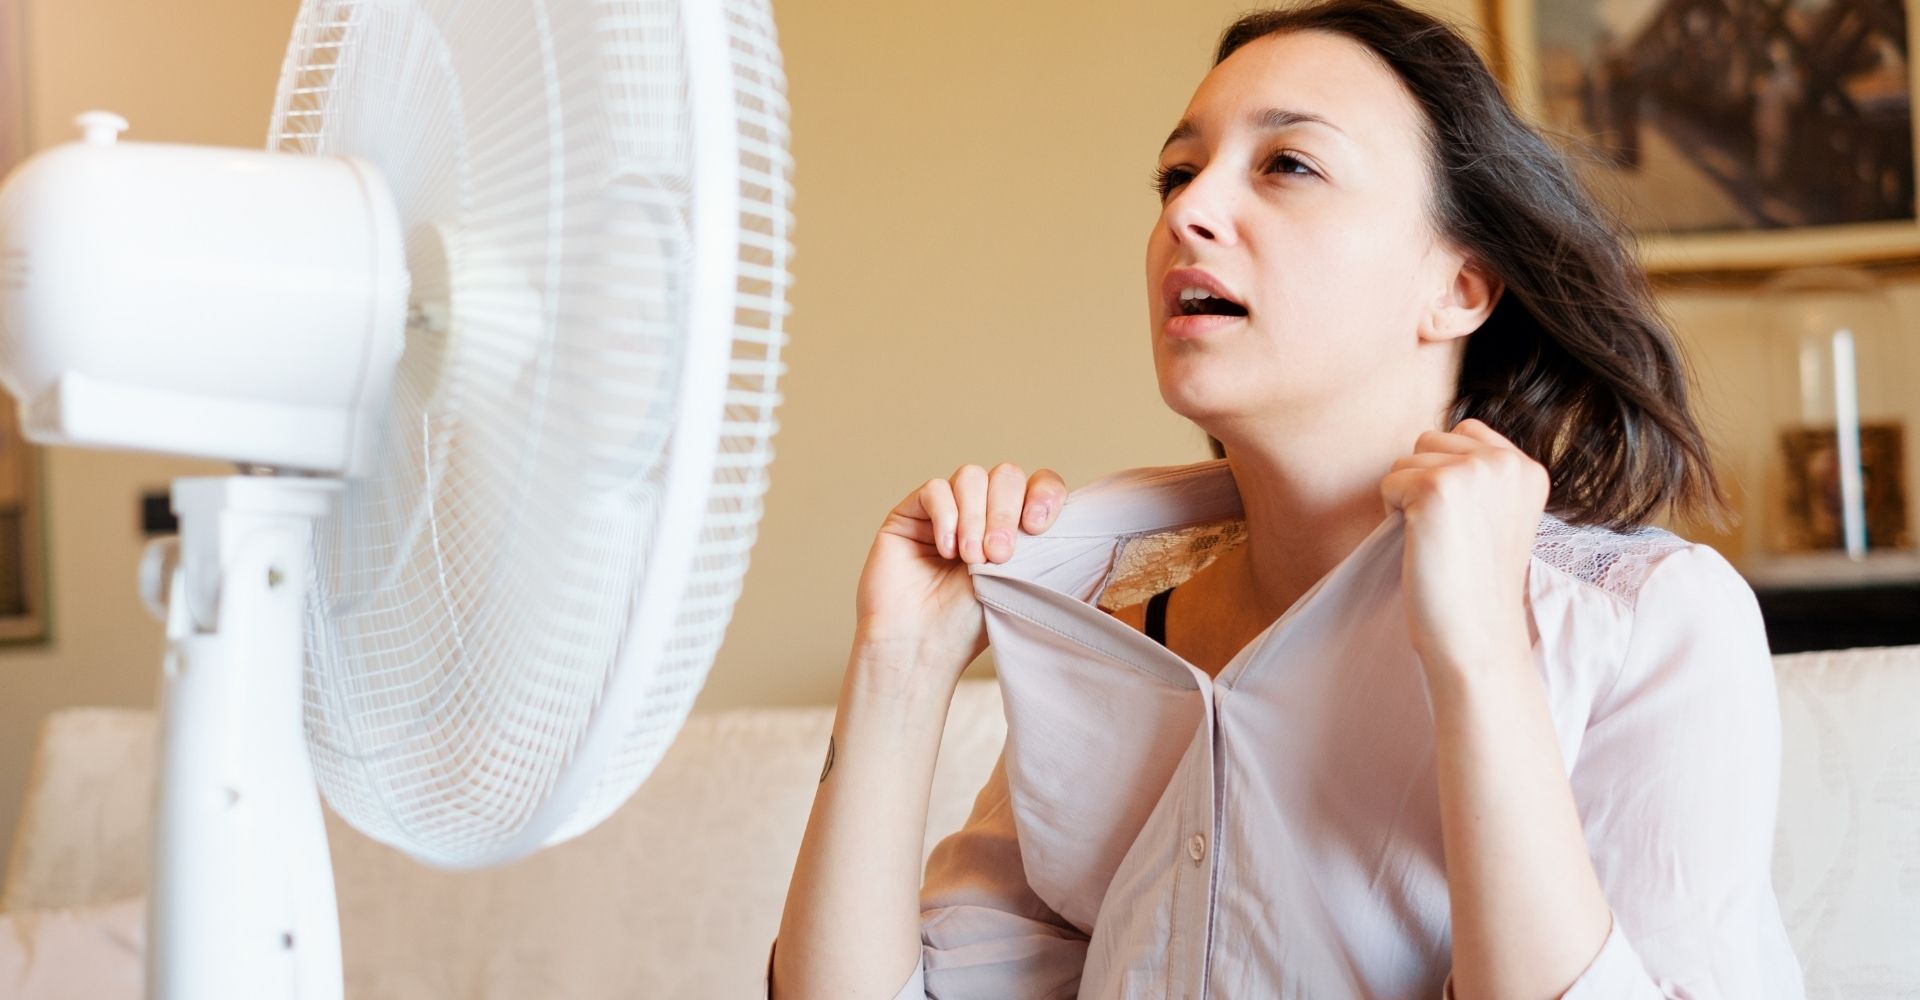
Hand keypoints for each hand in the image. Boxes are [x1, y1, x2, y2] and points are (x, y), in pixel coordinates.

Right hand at [852, 463, 1066, 690]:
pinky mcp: (910, 513)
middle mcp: (980, 513)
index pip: (1038, 485)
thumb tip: (1062, 515)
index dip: (1044, 494)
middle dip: (1006, 512)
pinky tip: (946, 550)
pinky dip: (946, 516)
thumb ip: (1037, 544)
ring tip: (970, 558)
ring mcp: (946, 510)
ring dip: (976, 516)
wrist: (920, 646)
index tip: (1038, 526)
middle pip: (1006, 475)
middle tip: (999, 555)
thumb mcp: (1018, 582)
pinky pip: (935, 489)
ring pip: (971, 476)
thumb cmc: (968, 625)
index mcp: (1013, 527)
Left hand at [1378, 418, 1547, 674]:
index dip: (1446, 471)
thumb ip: (1479, 478)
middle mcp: (1505, 463)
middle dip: (1423, 481)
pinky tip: (1421, 546)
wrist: (1476, 637)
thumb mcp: (1497, 517)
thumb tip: (1429, 446)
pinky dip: (1391, 514)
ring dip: (1406, 499)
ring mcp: (1472, 472)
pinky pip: (1388, 483)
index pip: (1464, 432)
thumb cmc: (1475, 586)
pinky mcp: (1436, 488)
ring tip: (1436, 542)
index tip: (1461, 521)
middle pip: (1430, 440)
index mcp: (1527, 470)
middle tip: (1446, 535)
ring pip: (1405, 460)